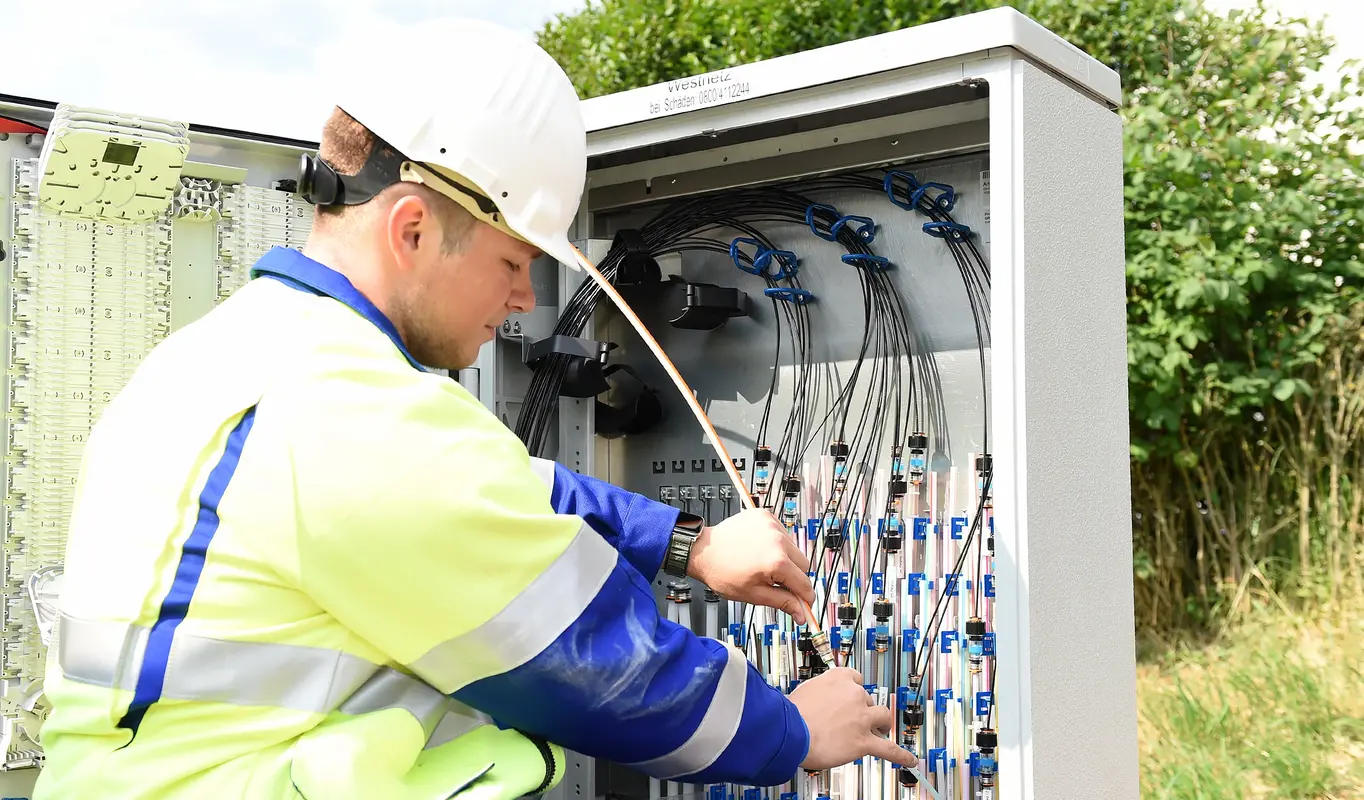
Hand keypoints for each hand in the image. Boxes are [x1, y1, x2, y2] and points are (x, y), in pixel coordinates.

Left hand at [686, 508, 814, 623]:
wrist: (703, 551)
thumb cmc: (722, 572)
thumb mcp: (754, 594)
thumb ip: (782, 602)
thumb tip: (801, 613)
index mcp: (776, 561)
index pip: (804, 582)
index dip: (805, 596)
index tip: (805, 603)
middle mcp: (778, 539)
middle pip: (803, 564)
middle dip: (794, 576)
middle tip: (777, 583)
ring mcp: (772, 525)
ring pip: (794, 548)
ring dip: (786, 558)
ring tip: (764, 564)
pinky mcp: (765, 516)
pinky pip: (782, 533)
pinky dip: (777, 543)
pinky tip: (761, 550)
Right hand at [789, 667, 918, 769]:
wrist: (789, 732)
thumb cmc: (791, 713)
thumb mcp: (805, 690)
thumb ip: (820, 693)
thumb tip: (819, 700)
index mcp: (840, 678)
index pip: (857, 679)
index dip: (854, 691)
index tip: (851, 697)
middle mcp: (854, 695)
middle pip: (869, 700)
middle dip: (862, 710)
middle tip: (851, 719)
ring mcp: (861, 718)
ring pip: (882, 718)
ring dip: (880, 724)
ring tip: (877, 730)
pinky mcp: (863, 742)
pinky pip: (889, 749)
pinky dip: (901, 755)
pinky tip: (908, 759)